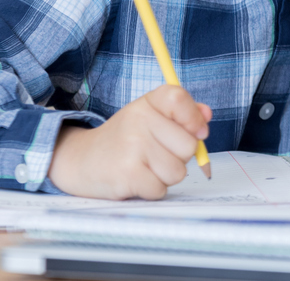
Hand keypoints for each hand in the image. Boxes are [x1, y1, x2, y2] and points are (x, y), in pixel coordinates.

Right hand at [48, 84, 211, 199]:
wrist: (82, 161)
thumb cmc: (125, 140)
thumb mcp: (151, 118)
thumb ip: (183, 114)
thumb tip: (207, 114)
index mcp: (147, 102)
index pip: (179, 99)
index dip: (194, 119)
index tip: (196, 131)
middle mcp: (138, 119)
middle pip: (189, 146)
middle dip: (179, 157)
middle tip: (156, 154)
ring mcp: (133, 147)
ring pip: (178, 171)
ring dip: (165, 176)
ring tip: (145, 167)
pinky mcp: (128, 174)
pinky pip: (161, 189)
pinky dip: (152, 190)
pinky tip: (136, 179)